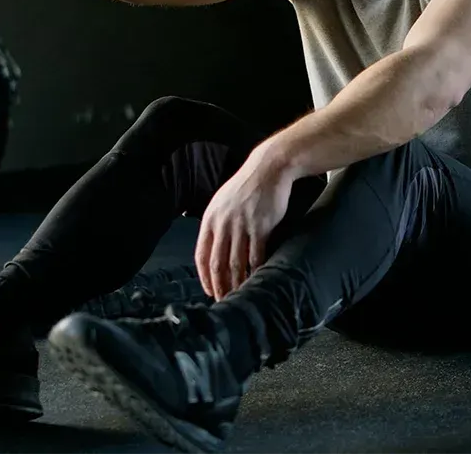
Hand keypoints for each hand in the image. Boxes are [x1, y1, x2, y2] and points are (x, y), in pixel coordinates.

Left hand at [195, 145, 294, 299]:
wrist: (268, 168)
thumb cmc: (246, 186)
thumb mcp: (222, 201)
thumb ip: (216, 224)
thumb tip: (212, 247)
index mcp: (210, 218)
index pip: (201, 255)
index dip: (204, 277)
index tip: (209, 290)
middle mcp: (223, 223)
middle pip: (217, 263)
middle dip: (219, 286)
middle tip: (224, 301)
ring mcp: (242, 225)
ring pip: (236, 263)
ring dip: (237, 283)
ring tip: (240, 296)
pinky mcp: (261, 226)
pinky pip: (256, 256)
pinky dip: (256, 272)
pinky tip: (257, 281)